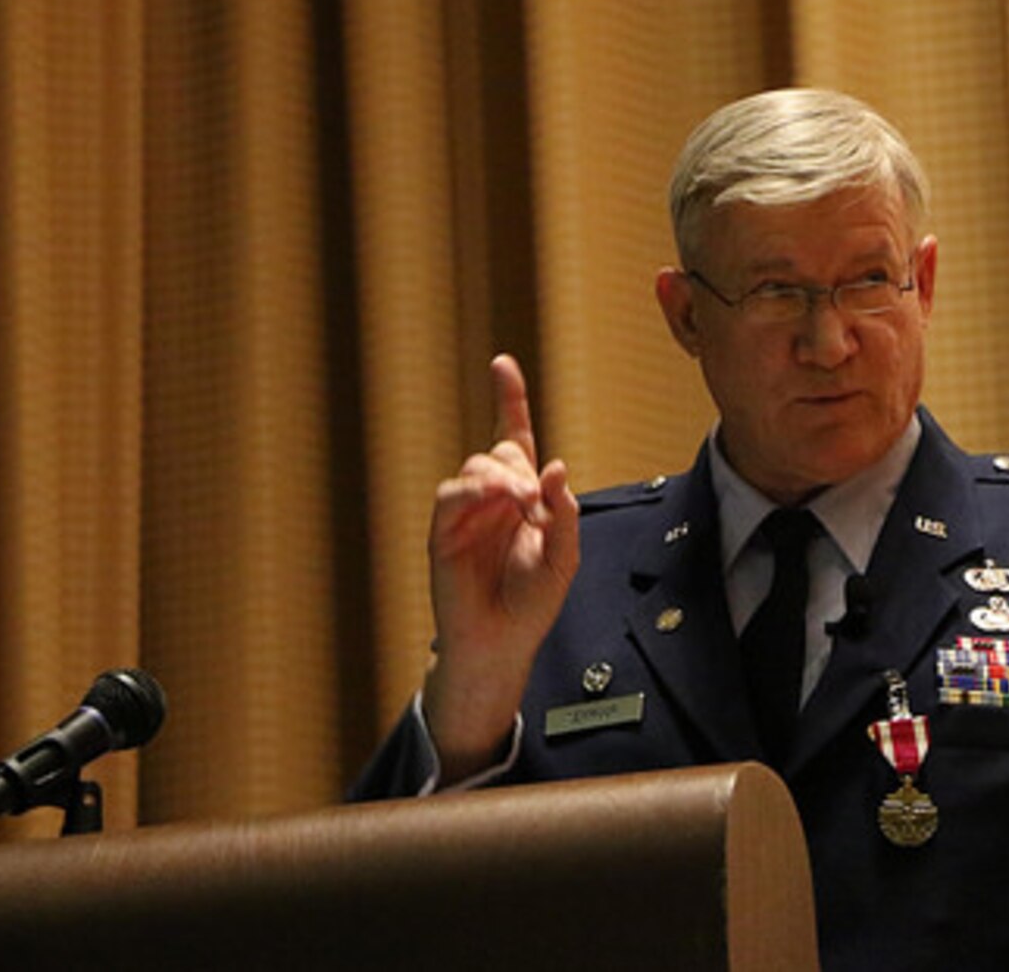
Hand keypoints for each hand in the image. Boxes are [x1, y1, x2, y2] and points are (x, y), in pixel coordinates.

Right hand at [421, 354, 579, 778]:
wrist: (501, 645)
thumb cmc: (531, 604)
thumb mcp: (564, 558)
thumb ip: (564, 514)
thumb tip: (556, 468)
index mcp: (522, 499)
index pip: (513, 438)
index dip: (508, 400)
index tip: (502, 363)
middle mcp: (492, 500)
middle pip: (500, 452)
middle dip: (519, 466)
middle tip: (533, 500)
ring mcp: (467, 514)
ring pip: (477, 467)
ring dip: (501, 477)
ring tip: (519, 504)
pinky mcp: (444, 532)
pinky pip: (452, 496)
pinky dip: (474, 491)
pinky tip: (492, 498)